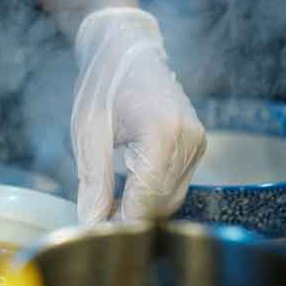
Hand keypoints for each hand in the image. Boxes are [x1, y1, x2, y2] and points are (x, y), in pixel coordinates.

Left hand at [70, 8, 205, 221]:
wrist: (126, 47)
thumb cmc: (103, 83)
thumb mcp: (88, 133)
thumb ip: (93, 182)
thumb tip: (90, 225)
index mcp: (162, 133)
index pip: (146, 199)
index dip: (121, 224)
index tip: (95, 237)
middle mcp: (189, 139)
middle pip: (161, 203)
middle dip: (128, 219)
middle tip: (94, 225)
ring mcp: (197, 142)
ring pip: (170, 198)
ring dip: (139, 209)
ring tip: (105, 208)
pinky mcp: (196, 145)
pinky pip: (175, 183)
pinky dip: (150, 194)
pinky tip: (123, 193)